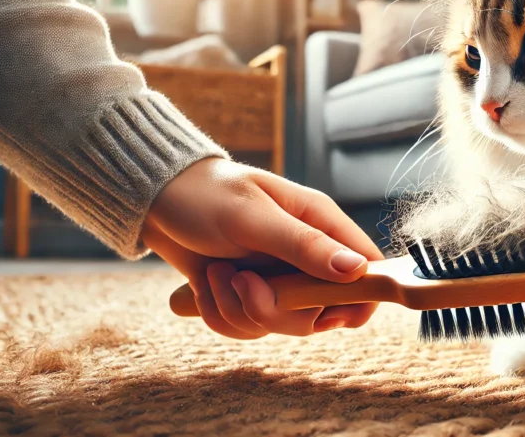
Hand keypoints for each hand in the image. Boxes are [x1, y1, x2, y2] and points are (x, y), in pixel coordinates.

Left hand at [142, 157, 383, 338]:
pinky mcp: (251, 295)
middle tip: (244, 282)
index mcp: (321, 224)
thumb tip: (356, 270)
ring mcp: (280, 279)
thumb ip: (304, 246)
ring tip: (218, 273)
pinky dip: (221, 314)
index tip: (329, 314)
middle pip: (322, 313)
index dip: (359, 299)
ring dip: (240, 308)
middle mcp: (307, 256)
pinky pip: (248, 329)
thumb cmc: (207, 195)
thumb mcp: (253, 218)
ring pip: (282, 325)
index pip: (368, 269)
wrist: (156, 201)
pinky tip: (207, 284)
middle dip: (277, 309)